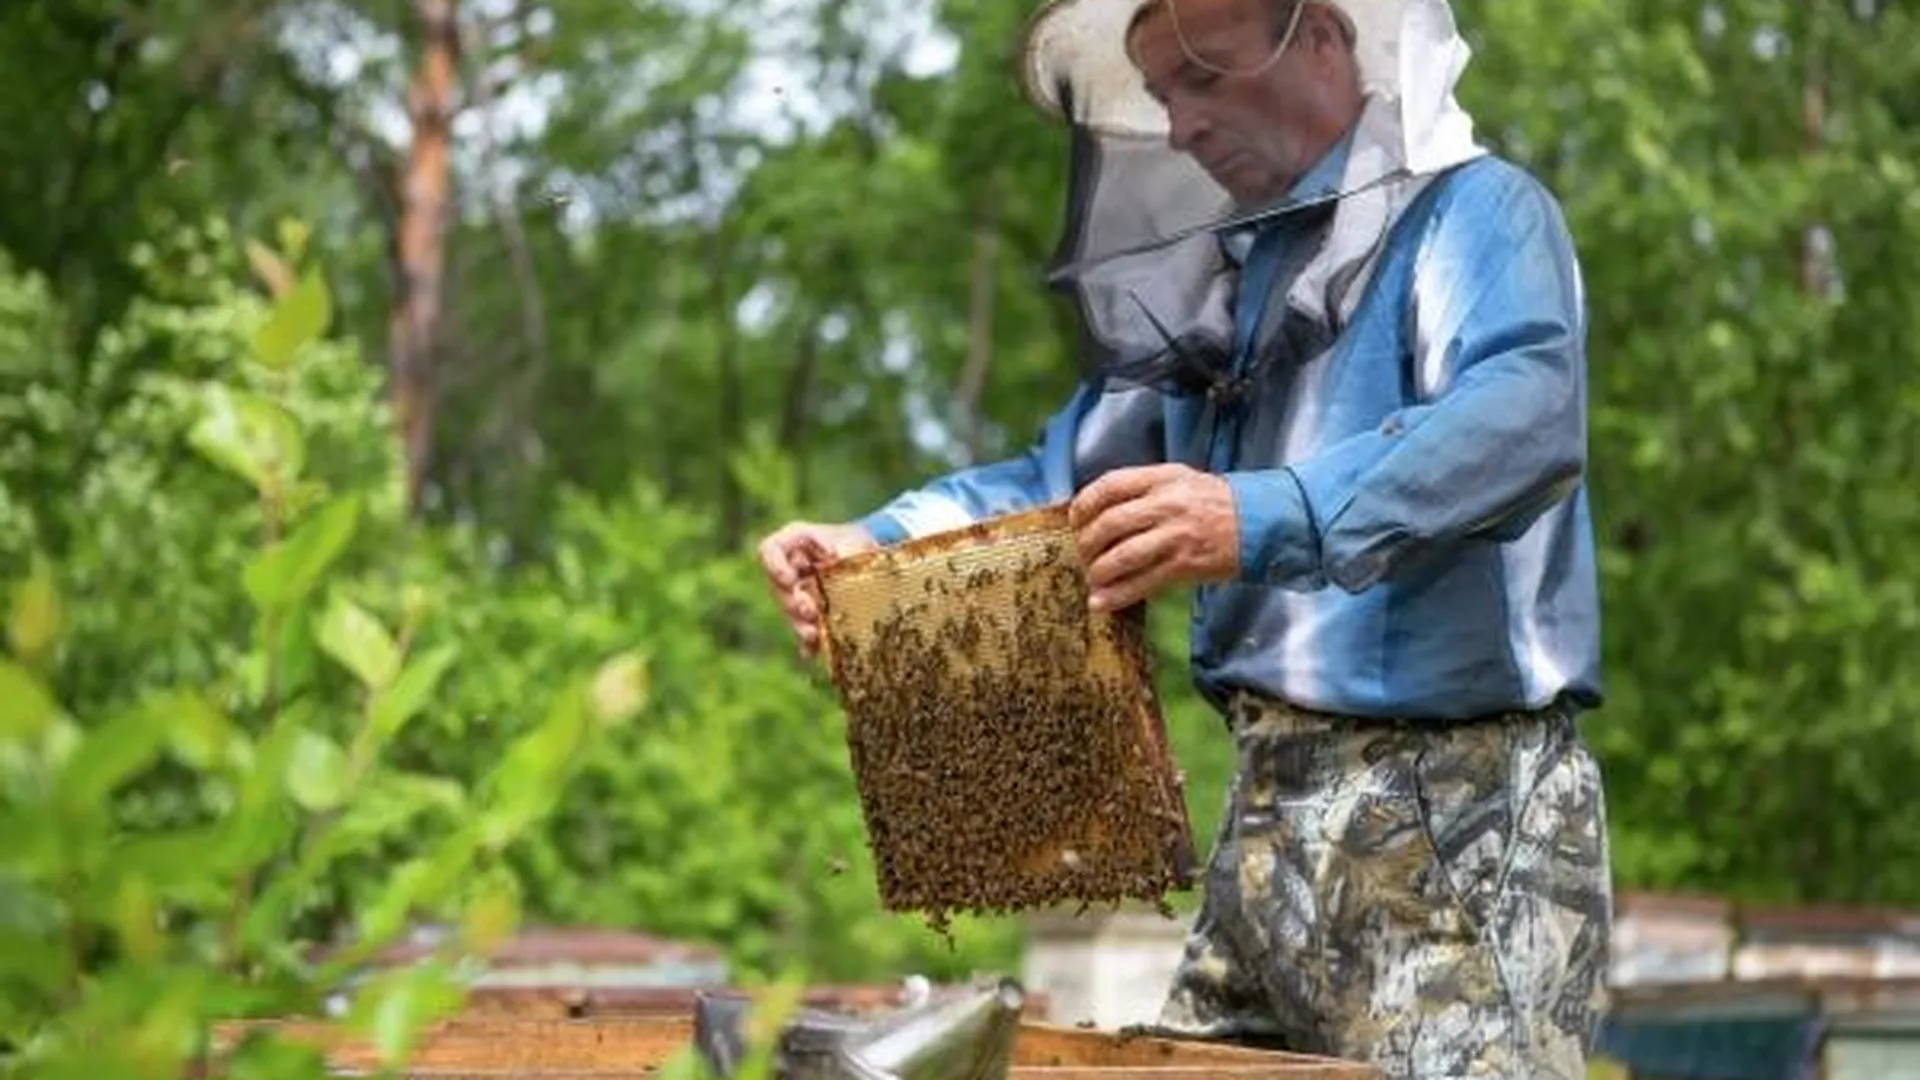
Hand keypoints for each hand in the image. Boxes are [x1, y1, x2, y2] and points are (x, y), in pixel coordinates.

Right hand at [757, 521, 878, 656]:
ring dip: (799, 625)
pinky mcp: (807, 614)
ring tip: (813, 635)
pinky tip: (813, 652)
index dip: (775, 567)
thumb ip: (845, 545)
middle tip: (809, 611)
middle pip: (779, 588)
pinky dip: (808, 642)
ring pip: (790, 612)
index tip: (789, 580)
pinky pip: (803, 629)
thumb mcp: (853, 539)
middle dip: (792, 602)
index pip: (769, 551)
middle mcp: (789, 569)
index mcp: (792, 543)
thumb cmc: (856, 541)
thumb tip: (836, 555)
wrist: (867, 557)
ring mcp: (795, 593)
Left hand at [1068, 464, 1239, 611]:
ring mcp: (1176, 535)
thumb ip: (1144, 488)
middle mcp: (1167, 504)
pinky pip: (1142, 582)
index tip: (1074, 520)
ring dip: (1099, 572)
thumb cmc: (1215, 502)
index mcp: (1162, 478)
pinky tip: (1101, 603)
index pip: (1109, 485)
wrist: (1260, 522)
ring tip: (1092, 580)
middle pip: (1110, 523)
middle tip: (1082, 555)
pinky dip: (1117, 595)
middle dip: (1087, 543)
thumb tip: (1100, 510)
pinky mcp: (1185, 564)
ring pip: (1122, 556)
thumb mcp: (1181, 480)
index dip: (1084, 504)